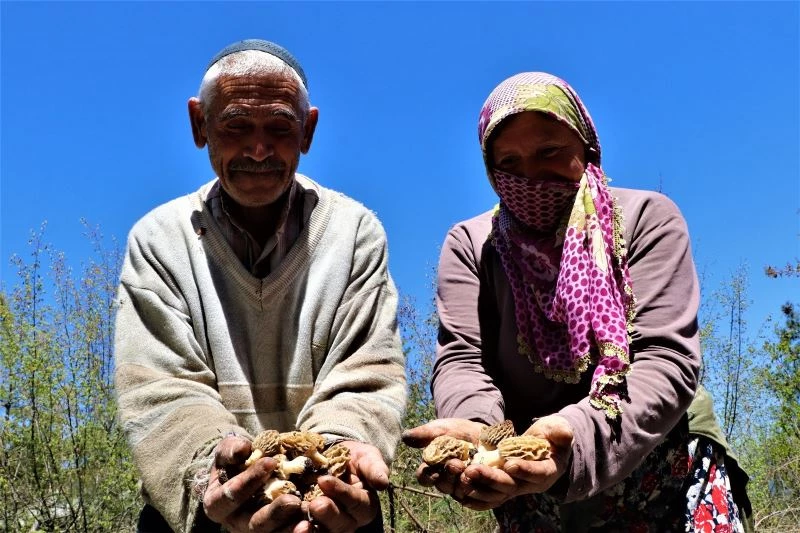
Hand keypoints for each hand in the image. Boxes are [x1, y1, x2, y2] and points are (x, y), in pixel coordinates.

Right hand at [203, 435, 304, 531]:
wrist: (244, 474)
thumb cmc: (233, 462)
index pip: (231, 496)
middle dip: (274, 513)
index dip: (249, 480)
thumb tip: (243, 449)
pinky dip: (299, 531)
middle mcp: (235, 523)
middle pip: (254, 524)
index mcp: (218, 504)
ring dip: (290, 529)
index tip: (271, 462)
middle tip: (293, 501)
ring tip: (307, 522)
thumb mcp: (226, 453)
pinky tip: (313, 525)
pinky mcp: (273, 532)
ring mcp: (255, 531)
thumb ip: (230, 449)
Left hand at [297, 441, 387, 532]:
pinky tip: (289, 525)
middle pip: (342, 525)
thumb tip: (383, 482)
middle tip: (314, 504)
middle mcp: (348, 521)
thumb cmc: (352, 459)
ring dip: (312, 530)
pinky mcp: (310, 525)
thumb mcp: (366, 457)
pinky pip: (307, 531)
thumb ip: (374, 468)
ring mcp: (328, 526)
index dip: (342, 493)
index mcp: (365, 507)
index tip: (324, 480)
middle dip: (328, 515)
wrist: (330, 459)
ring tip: (300, 523)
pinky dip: (296, 530)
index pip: (357, 504)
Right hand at [401, 418, 485, 497]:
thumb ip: (425, 433)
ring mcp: (461, 483)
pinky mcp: (476, 486)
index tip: (434, 473)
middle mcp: (445, 477)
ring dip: (460, 481)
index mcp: (433, 466)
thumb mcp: (442, 428)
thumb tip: (405, 437)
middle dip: (447, 477)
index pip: (424, 477)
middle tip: (455, 464)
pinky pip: (473, 492)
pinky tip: (478, 475)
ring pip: (456, 491)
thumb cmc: (459, 431)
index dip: (427, 477)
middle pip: (441, 486)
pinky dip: (474, 485)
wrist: (484, 434)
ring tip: (468, 467)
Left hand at [454, 415, 573, 510]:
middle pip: (511, 486)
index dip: (525, 470)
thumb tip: (563, 433)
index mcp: (548, 471)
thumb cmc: (553, 436)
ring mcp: (516, 488)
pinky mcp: (503, 487)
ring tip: (463, 476)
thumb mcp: (558, 429)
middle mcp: (531, 484)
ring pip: (497, 494)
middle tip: (473, 470)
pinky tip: (461, 492)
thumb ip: (560, 431)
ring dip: (479, 487)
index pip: (538, 473)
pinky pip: (490, 497)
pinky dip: (476, 498)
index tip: (510, 464)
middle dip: (491, 478)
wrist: (546, 447)